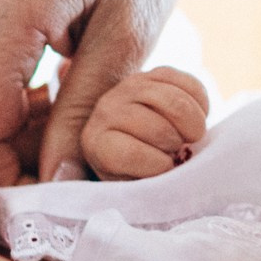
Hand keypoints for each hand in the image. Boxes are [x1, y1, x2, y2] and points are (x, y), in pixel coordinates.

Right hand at [0, 0, 254, 185]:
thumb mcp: (130, 35)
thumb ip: (87, 111)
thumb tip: (57, 182)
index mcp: (2, 12)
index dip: (8, 178)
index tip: (55, 207)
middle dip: (17, 158)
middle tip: (82, 175)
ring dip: (19, 129)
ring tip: (83, 130)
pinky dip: (14, 98)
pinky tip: (62, 93)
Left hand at [80, 67, 209, 179]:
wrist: (151, 143)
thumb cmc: (142, 173)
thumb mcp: (128, 187)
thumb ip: (110, 185)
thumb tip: (58, 176)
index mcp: (96, 144)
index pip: (127, 153)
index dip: (156, 165)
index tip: (163, 169)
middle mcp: (106, 110)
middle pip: (157, 128)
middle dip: (176, 146)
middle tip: (177, 153)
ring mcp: (131, 86)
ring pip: (174, 102)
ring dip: (192, 126)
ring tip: (189, 138)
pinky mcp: (157, 73)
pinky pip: (189, 83)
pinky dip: (202, 105)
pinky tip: (196, 118)